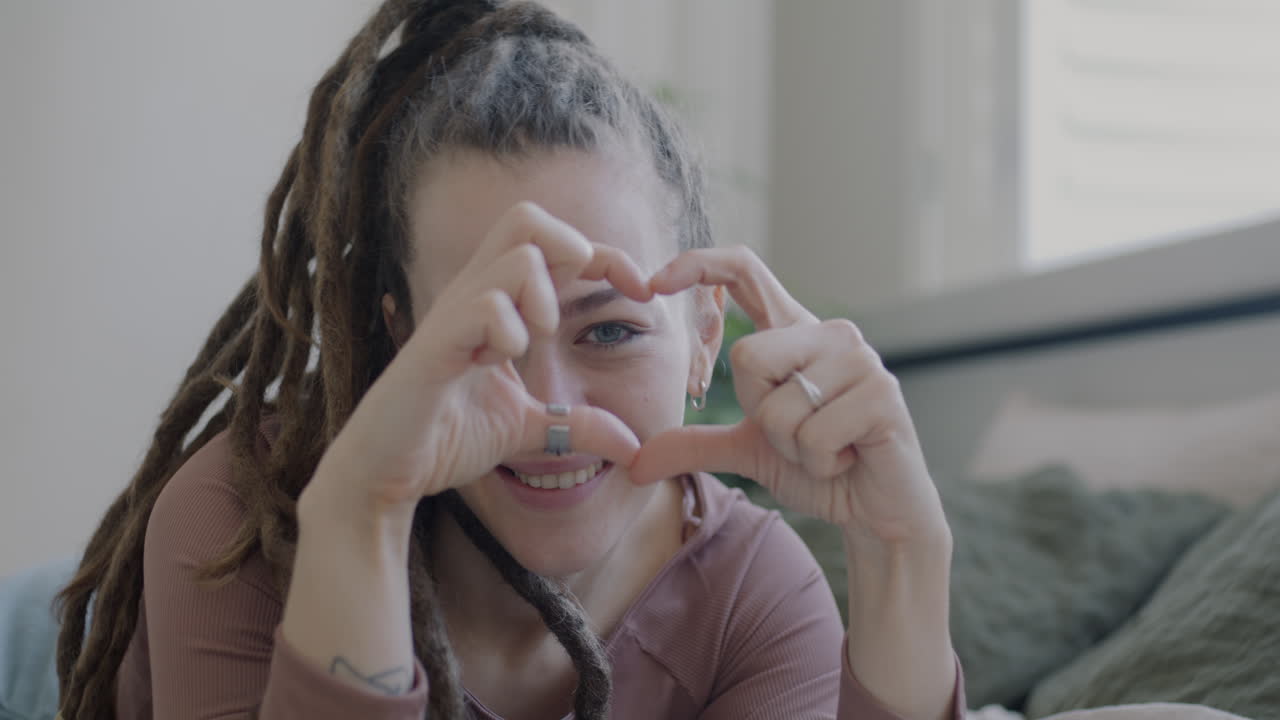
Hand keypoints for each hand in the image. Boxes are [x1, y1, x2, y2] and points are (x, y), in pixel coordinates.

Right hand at [312, 202, 652, 513]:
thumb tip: (631, 445)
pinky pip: (483, 305)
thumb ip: (577, 427)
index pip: (557, 246)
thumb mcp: (529, 430)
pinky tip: (499, 359)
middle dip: (572, 247)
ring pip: (517, 256)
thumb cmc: (445, 439)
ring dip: (543, 297)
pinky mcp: (434, 347)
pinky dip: (508, 329)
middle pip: (526, 217)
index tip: (643, 291)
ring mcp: (452, 316)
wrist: (385, 473)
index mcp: (497, 304)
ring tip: (534, 339)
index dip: (609, 258)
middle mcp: (473, 296)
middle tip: (581, 299)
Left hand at [630, 247, 948, 546]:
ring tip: (828, 449)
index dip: (698, 265)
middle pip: (749, 357)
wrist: (876, 513)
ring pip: (780, 405)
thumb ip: (695, 444)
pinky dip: (819, 463)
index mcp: (795, 333)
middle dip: (762, 415)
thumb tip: (634, 462)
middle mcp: (830, 334)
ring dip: (793, 447)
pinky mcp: (882, 393)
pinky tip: (847, 459)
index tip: (653, 282)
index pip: (744, 271)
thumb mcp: (748, 450)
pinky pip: (813, 434)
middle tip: (800, 435)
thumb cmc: (818, 470)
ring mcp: (860, 360)